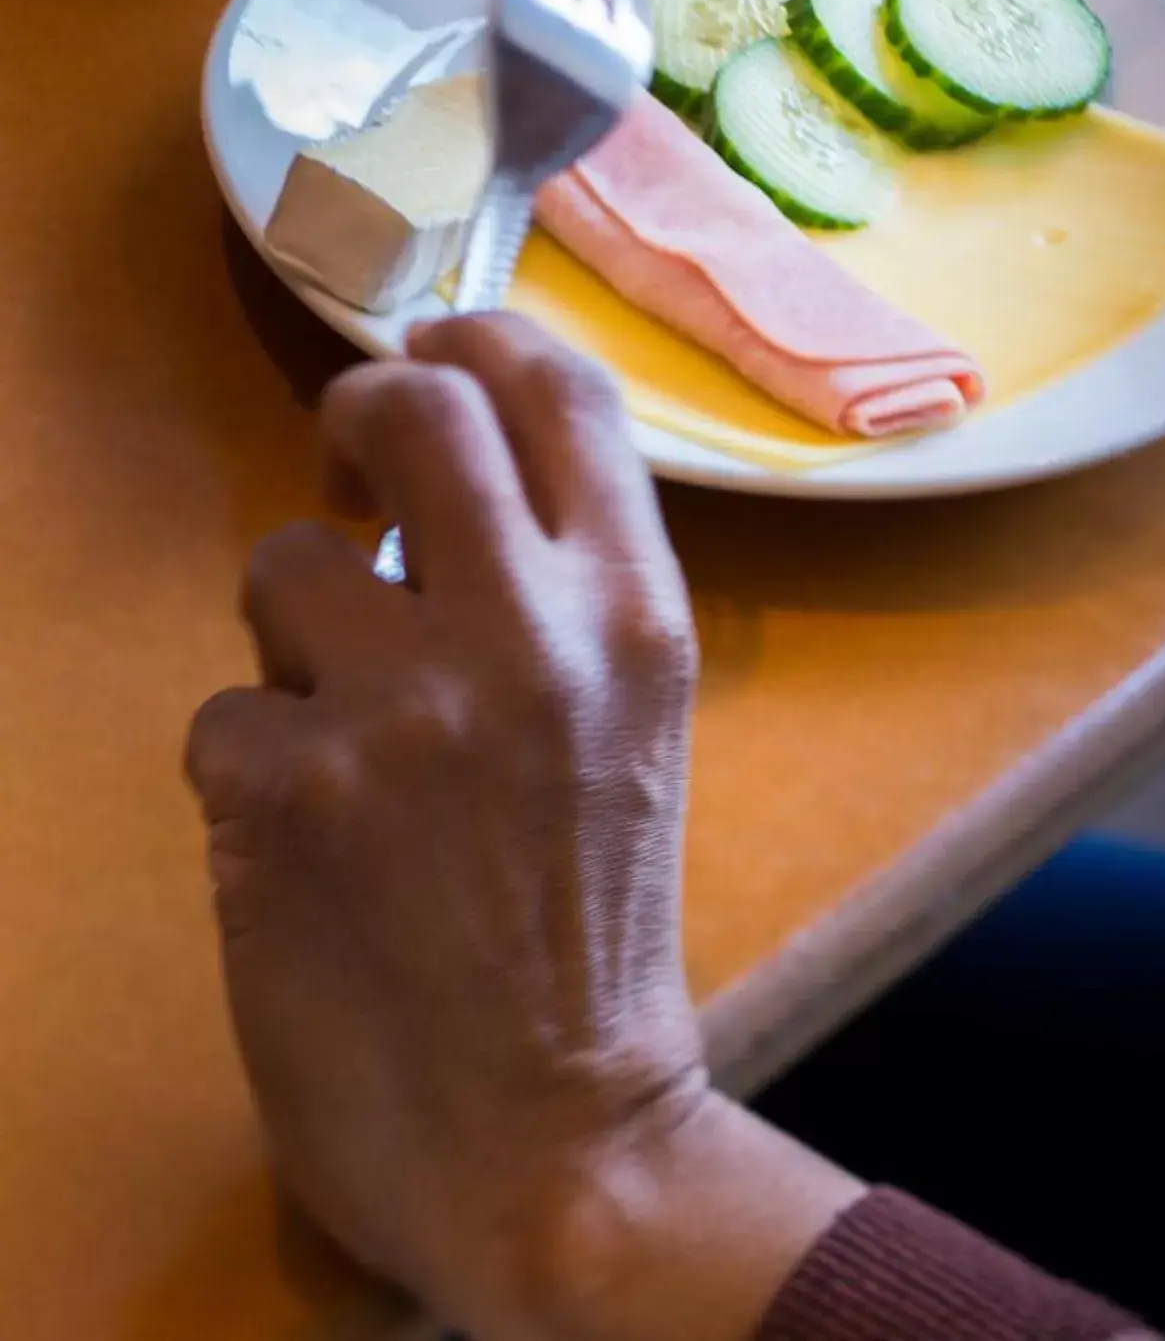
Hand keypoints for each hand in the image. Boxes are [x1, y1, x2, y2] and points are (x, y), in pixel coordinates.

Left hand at [186, 315, 854, 1340]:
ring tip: (346, 736)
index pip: (557, 386)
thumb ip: (563, 583)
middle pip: (410, 404)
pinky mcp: (285, 794)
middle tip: (350, 476)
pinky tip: (309, 844)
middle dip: (359, 418)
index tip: (432, 350)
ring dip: (296, 640)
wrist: (556, 1135)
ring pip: (283, 565)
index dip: (478, 334)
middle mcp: (527, 630)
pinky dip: (251, 769)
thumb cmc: (595, 918)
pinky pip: (222, 710)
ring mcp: (400, 708)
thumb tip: (431, 481)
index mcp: (636, 610)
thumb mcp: (635, 715)